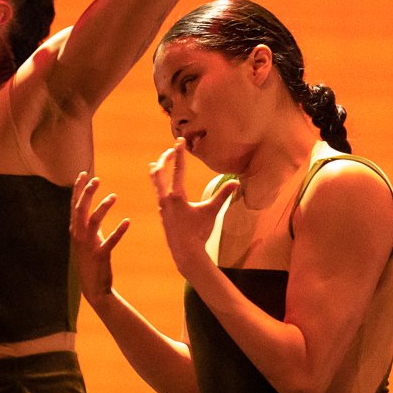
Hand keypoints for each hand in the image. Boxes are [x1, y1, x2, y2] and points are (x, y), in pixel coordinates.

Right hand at [69, 172, 129, 301]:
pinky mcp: (100, 256)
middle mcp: (78, 236)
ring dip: (103, 208)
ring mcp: (88, 246)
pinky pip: (109, 241)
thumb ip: (86, 225)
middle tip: (96, 179)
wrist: (93, 288)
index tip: (82, 174)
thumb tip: (89, 208)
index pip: (74, 206)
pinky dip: (118, 231)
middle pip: (80, 210)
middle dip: (87, 193)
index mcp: (75, 231)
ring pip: (93, 222)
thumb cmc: (90, 262)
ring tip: (114, 196)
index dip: (77, 190)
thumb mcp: (85, 241)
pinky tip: (127, 221)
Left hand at [152, 142, 233, 277]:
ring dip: (157, 172)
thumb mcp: (212, 212)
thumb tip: (236, 182)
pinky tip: (162, 189)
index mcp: (177, 195)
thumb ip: (223, 196)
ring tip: (156, 165)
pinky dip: (159, 187)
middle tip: (170, 150)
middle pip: (160, 173)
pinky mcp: (162, 215)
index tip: (179, 141)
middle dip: (164, 159)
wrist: (185, 252)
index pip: (178, 169)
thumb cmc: (199, 232)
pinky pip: (159, 195)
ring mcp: (162, 207)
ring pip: (156, 184)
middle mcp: (166, 199)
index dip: (179, 153)